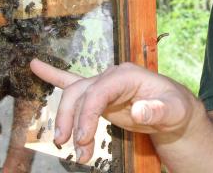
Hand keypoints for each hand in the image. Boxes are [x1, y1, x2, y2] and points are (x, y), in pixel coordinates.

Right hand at [30, 59, 193, 163]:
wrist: (175, 111)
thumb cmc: (176, 108)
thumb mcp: (174, 111)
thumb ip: (158, 111)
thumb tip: (139, 110)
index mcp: (128, 75)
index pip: (98, 91)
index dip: (86, 115)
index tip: (83, 139)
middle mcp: (112, 76)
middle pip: (80, 93)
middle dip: (71, 120)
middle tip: (71, 146)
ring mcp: (105, 84)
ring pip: (74, 96)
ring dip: (67, 120)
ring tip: (69, 146)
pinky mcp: (100, 95)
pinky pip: (73, 82)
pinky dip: (54, 75)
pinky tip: (35, 66)